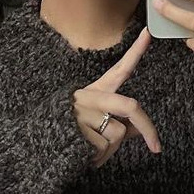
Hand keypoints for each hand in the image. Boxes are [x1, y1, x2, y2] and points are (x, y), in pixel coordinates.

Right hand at [72, 27, 161, 168]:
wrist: (36, 147)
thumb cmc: (70, 135)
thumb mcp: (96, 124)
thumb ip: (118, 123)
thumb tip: (138, 130)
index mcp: (95, 92)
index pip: (119, 70)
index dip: (135, 52)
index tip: (148, 33)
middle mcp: (89, 97)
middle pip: (130, 106)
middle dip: (147, 128)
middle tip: (156, 148)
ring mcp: (84, 113)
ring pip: (118, 134)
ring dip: (111, 151)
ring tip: (92, 152)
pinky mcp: (79, 130)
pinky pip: (105, 148)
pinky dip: (100, 159)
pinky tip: (85, 157)